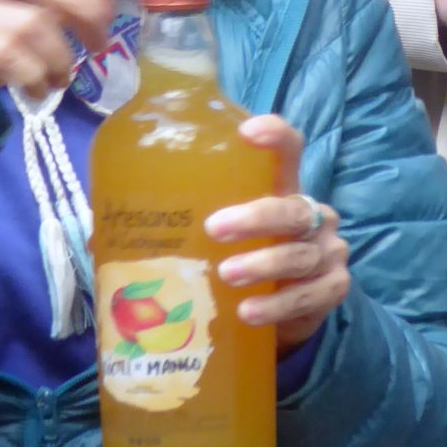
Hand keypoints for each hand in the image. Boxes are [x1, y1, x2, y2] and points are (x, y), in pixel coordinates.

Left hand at [204, 114, 349, 353]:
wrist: (284, 314)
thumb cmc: (247, 262)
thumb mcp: (226, 236)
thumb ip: (193, 221)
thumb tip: (113, 222)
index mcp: (286, 191)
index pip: (289, 150)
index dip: (275, 136)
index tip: (245, 132)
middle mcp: (314, 216)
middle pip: (293, 209)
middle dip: (255, 218)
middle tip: (214, 228)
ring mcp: (328, 252)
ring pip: (299, 254)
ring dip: (262, 265)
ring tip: (227, 275)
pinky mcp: (334, 288)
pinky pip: (308, 295)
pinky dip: (277, 304)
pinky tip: (248, 311)